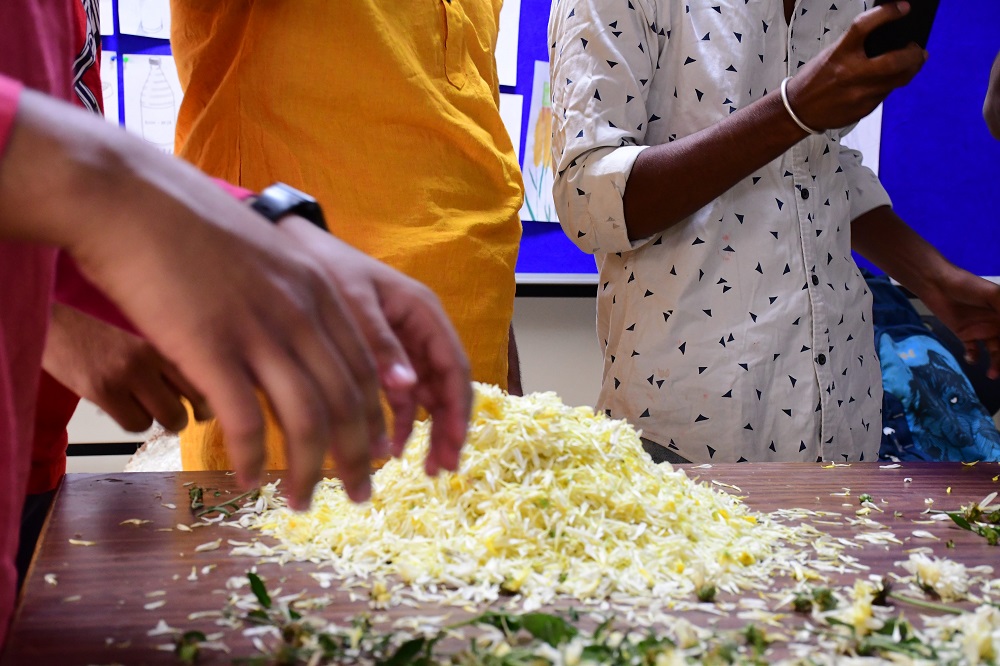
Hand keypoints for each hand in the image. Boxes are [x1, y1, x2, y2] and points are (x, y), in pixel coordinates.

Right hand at [0, 90, 403, 508]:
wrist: (132, 196)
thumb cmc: (193, 228)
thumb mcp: (266, 258)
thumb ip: (294, 302)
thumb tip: (302, 351)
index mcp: (322, 291)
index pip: (367, 370)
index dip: (376, 420)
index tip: (378, 454)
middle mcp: (303, 313)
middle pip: (348, 402)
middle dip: (359, 457)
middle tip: (359, 495)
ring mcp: (259, 330)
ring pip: (307, 420)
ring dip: (309, 471)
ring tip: (301, 502)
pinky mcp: (210, 347)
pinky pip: (245, 420)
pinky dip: (250, 458)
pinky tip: (244, 480)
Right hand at [42, 303, 209, 432]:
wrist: (55, 327)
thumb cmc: (102, 337)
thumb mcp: (144, 341)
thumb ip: (170, 364)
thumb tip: (202, 401)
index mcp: (166, 341)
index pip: (207, 379)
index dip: (208, 401)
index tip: (203, 409)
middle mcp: (153, 356)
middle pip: (194, 405)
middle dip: (186, 416)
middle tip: (174, 414)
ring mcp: (128, 374)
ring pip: (168, 419)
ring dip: (158, 420)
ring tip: (141, 405)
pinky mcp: (103, 391)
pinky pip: (137, 425)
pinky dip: (133, 422)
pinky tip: (121, 406)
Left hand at [277, 217, 471, 476]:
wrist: (294, 244)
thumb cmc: (327, 267)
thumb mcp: (353, 302)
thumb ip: (380, 344)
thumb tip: (407, 389)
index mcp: (423, 313)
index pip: (454, 367)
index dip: (457, 410)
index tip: (452, 446)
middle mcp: (421, 329)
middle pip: (446, 385)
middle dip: (448, 428)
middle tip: (442, 469)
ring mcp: (404, 343)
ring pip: (427, 394)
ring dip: (428, 430)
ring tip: (425, 469)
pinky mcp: (383, 354)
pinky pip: (400, 393)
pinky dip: (399, 420)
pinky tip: (389, 446)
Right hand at [786, 1, 926, 131]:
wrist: (798, 111)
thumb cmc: (815, 80)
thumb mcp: (831, 55)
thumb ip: (857, 47)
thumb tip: (887, 39)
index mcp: (840, 54)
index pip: (865, 26)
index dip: (888, 13)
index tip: (903, 8)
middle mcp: (851, 74)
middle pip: (895, 61)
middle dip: (914, 54)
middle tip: (918, 49)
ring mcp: (859, 94)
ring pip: (898, 80)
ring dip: (910, 69)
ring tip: (912, 62)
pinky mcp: (863, 109)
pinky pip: (885, 94)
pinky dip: (889, 85)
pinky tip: (885, 82)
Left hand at [919, 270, 999, 379]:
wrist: (937, 285)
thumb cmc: (968, 285)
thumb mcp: (993, 294)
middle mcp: (998, 324)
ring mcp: (982, 331)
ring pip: (995, 352)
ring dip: (996, 364)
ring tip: (992, 374)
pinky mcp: (966, 335)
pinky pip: (974, 352)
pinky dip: (974, 358)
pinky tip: (971, 359)